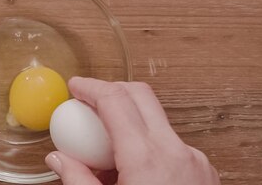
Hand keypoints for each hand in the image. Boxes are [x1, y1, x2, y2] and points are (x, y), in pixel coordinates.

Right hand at [45, 78, 219, 184]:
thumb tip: (58, 159)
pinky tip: (129, 170)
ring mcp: (195, 160)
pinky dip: (145, 143)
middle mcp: (176, 152)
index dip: (91, 87)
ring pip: (156, 119)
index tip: (75, 87)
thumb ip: (78, 180)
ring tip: (103, 151)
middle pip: (141, 95)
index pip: (116, 100)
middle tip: (87, 102)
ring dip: (127, 120)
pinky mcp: (204, 171)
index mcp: (148, 159)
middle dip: (111, 91)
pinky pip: (169, 142)